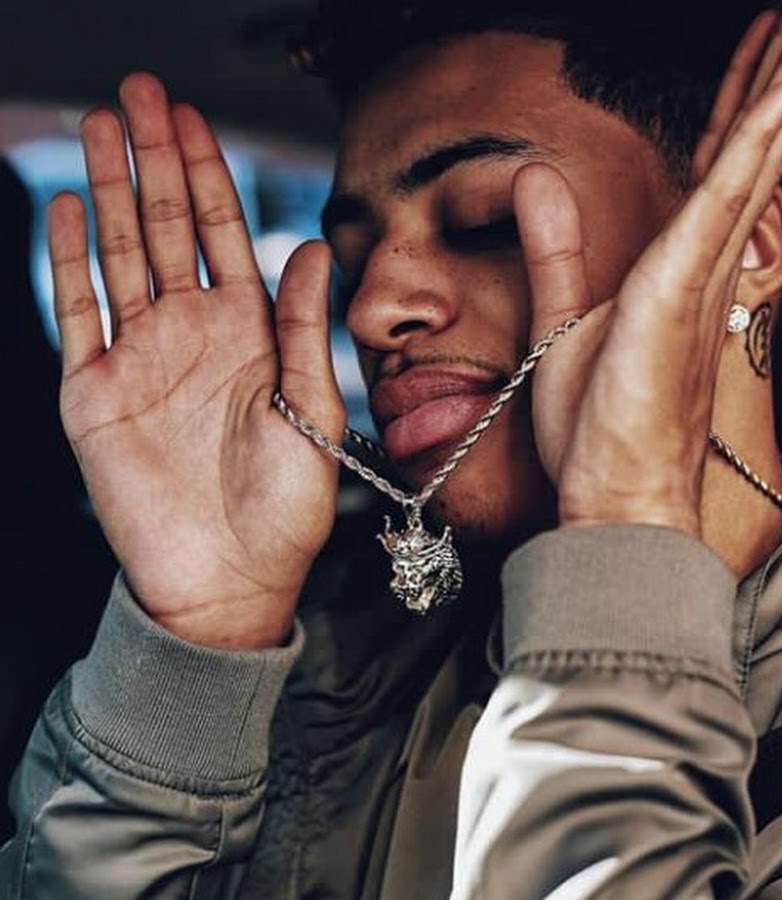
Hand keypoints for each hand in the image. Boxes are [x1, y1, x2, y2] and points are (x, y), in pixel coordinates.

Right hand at [50, 74, 344, 647]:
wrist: (232, 577)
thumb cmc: (285, 507)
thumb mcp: (313, 413)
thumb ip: (306, 330)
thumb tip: (313, 247)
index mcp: (250, 336)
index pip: (225, 235)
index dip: (210, 175)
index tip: (195, 118)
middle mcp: (194, 334)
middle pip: (170, 228)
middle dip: (157, 160)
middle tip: (143, 91)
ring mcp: (142, 358)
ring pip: (122, 254)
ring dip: (114, 190)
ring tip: (104, 125)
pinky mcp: (96, 392)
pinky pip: (79, 313)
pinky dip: (74, 261)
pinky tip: (76, 206)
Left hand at [515, 0, 781, 535]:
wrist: (615, 496)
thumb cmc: (601, 428)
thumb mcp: (561, 320)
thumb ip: (554, 247)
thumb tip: (536, 178)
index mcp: (677, 270)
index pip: (714, 170)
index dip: (739, 106)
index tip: (763, 48)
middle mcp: (703, 267)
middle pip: (749, 150)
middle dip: (781, 71)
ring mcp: (699, 278)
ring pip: (752, 161)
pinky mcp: (677, 294)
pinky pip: (722, 204)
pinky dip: (756, 144)